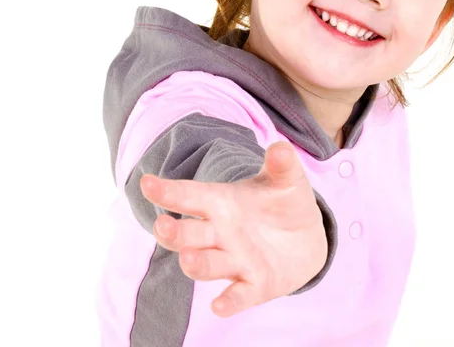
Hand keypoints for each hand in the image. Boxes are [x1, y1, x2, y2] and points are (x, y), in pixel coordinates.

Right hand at [140, 141, 327, 317]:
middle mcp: (220, 234)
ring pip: (206, 264)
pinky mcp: (255, 286)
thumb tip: (281, 148)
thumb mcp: (286, 179)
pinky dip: (230, 301)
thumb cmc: (284, 202)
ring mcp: (235, 261)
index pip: (189, 196)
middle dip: (173, 233)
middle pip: (188, 235)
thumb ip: (282, 164)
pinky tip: (220, 306)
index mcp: (221, 203)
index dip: (167, 191)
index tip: (147, 183)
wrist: (306, 237)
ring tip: (189, 258)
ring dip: (196, 263)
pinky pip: (238, 296)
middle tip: (162, 226)